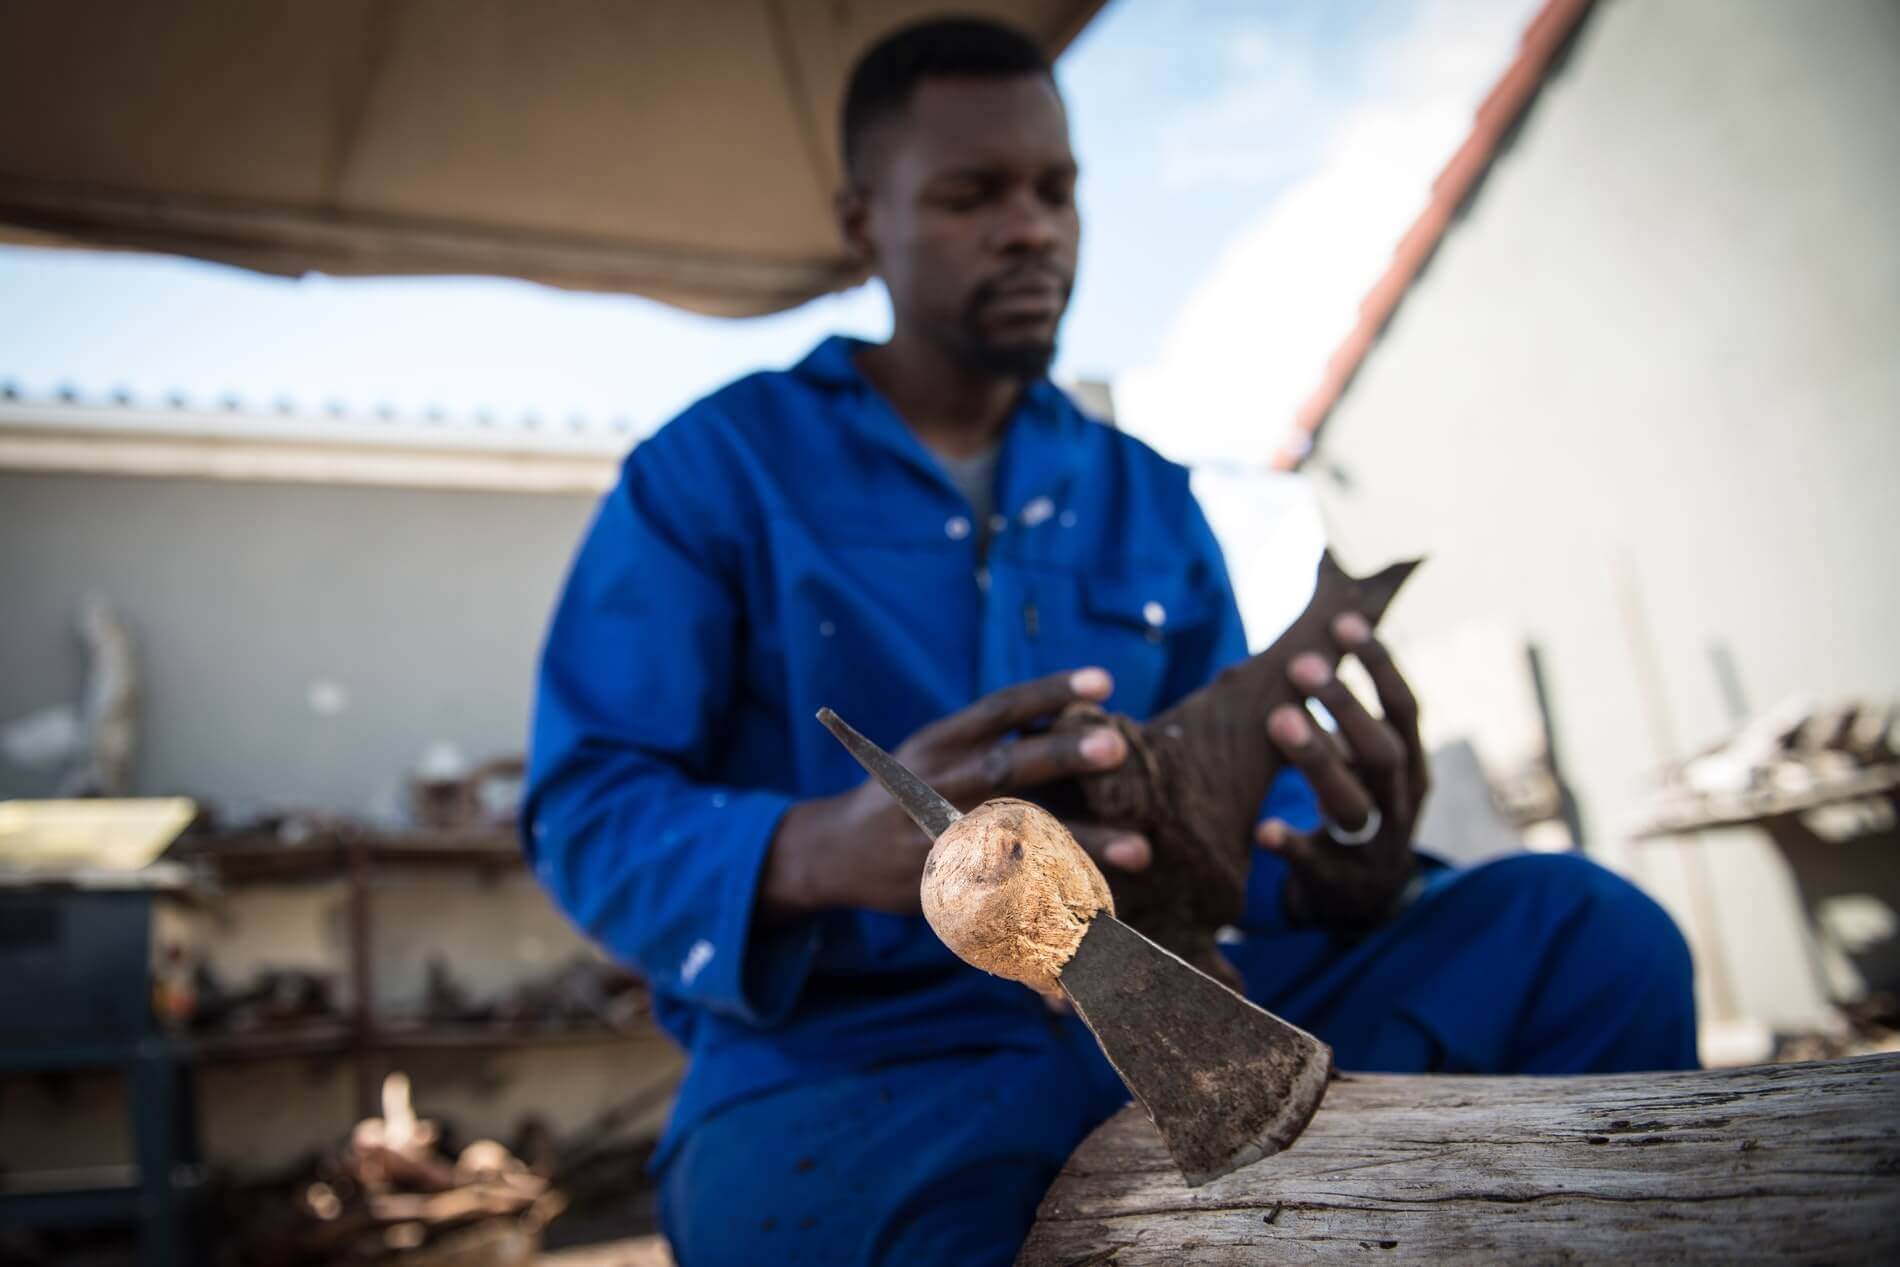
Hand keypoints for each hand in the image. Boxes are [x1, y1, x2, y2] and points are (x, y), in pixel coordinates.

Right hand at [764, 668, 1154, 918]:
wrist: (839, 852)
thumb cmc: (907, 789)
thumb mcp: (935, 749)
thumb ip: (991, 738)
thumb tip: (1070, 716)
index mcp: (940, 743)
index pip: (1001, 709)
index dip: (1051, 692)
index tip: (1105, 682)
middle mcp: (941, 785)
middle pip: (1009, 767)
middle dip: (1063, 757)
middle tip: (1118, 747)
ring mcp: (944, 839)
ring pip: (1019, 840)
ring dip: (1083, 843)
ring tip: (1140, 848)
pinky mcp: (949, 886)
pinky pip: (1006, 895)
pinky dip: (1052, 901)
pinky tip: (1099, 908)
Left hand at [1257, 613, 1429, 931]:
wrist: (1366, 899)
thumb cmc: (1358, 803)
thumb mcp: (1365, 758)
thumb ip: (1348, 708)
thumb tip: (1321, 620)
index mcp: (1410, 764)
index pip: (1406, 708)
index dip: (1381, 665)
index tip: (1346, 622)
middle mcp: (1401, 803)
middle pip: (1382, 752)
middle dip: (1346, 706)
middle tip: (1302, 666)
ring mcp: (1375, 845)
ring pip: (1354, 804)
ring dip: (1317, 759)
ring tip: (1278, 721)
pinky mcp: (1340, 883)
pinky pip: (1316, 863)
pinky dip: (1291, 844)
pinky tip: (1264, 828)